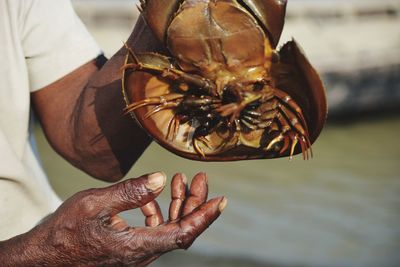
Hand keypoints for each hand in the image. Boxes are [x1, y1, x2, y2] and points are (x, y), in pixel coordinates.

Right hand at [0, 172, 225, 265]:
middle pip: (181, 230)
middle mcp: (142, 254)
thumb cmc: (64, 231)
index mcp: (136, 247)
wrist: (44, 257)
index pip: (183, 234)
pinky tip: (155, 195)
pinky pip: (155, 230)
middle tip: (202, 178)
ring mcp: (137, 252)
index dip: (204, 217)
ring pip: (170, 229)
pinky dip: (161, 211)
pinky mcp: (130, 248)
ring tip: (181, 179)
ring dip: (179, 204)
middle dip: (195, 203)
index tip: (221, 201)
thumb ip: (130, 192)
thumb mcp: (94, 204)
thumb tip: (161, 179)